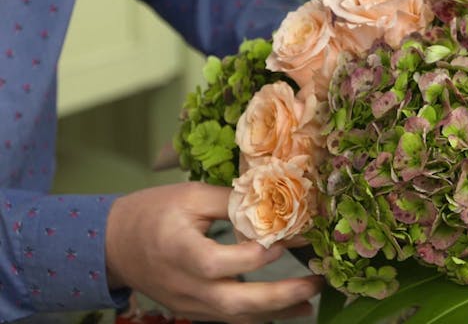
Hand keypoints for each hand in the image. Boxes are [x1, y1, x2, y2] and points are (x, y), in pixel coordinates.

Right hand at [105, 182, 322, 322]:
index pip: (223, 262)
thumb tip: (271, 207)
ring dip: (276, 313)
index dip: (256, 255)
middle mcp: (186, 285)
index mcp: (181, 251)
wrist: (115, 244)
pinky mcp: (193, 310)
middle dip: (279, 296)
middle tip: (314, 283)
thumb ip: (230, 202)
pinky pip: (229, 319)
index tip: (287, 240)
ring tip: (309, 301)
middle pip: (235, 302)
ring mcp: (189, 303)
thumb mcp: (189, 195)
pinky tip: (286, 311)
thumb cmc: (152, 212)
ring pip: (235, 317)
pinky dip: (258, 317)